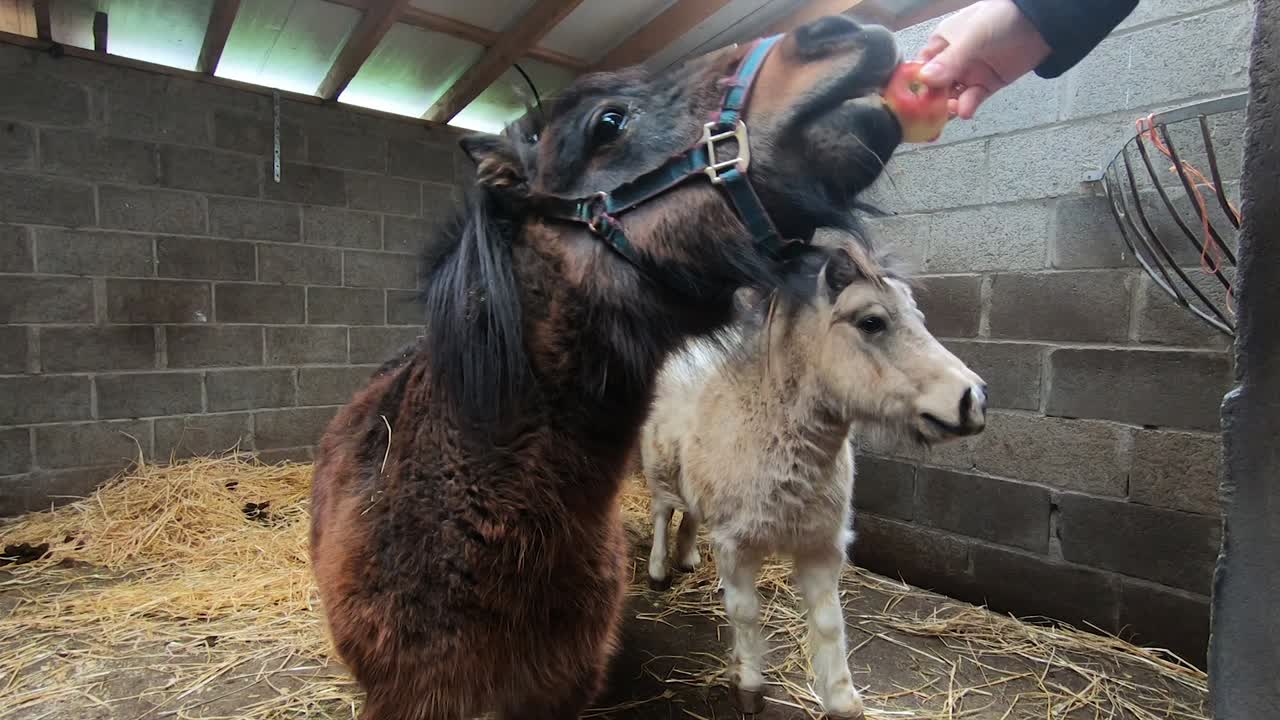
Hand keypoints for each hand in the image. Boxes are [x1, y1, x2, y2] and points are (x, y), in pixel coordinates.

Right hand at [916, 0, 1051, 119]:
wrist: (1041, 23)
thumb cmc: (1001, 19)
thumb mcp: (973, 37)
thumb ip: (950, 60)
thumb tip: (925, 79)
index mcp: (942, 43)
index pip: (921, 67)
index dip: (914, 84)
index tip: (909, 101)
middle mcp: (952, 60)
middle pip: (934, 86)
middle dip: (930, 102)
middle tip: (928, 117)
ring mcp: (969, 73)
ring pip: (951, 96)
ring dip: (948, 107)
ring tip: (951, 113)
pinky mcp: (986, 85)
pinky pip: (972, 99)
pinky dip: (967, 106)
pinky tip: (966, 111)